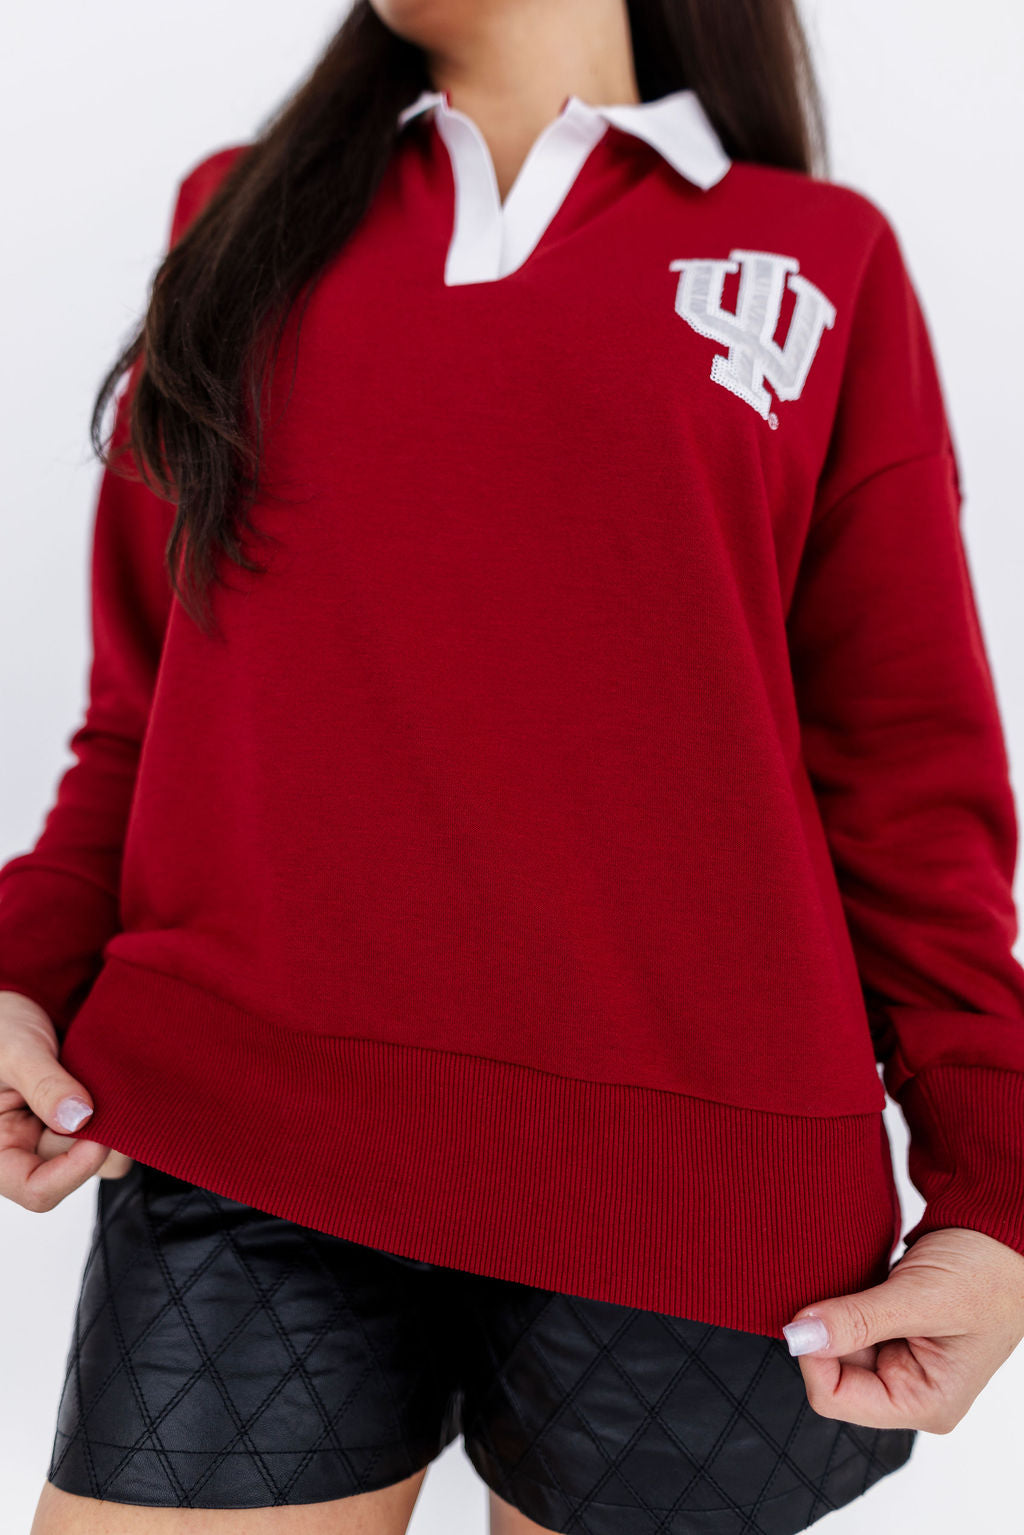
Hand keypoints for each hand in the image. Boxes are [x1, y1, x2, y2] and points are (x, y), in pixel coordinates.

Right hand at [0, 989, 133, 1209]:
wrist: (24, 1004)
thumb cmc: (4, 1026)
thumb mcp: (16, 1051)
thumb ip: (44, 1085)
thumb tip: (79, 1119)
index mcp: (0, 1148)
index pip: (37, 1189)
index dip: (73, 1170)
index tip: (99, 1136)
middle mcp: (29, 1152)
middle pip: (78, 1171)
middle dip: (96, 1134)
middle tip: (99, 1088)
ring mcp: (60, 1139)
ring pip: (105, 1157)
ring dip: (113, 1121)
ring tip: (99, 1078)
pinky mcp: (86, 1125)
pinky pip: (116, 1135)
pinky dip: (121, 1112)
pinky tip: (108, 1082)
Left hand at [782, 1227, 1023, 1432]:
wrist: (1003, 1238)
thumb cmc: (986, 1273)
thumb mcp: (922, 1297)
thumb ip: (859, 1320)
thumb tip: (799, 1334)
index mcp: (924, 1403)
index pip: (836, 1398)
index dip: (813, 1355)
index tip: (806, 1312)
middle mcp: (910, 1391)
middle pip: (833, 1373)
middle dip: (826, 1332)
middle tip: (840, 1288)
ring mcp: (901, 1363)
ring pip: (836, 1346)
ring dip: (835, 1314)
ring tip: (861, 1283)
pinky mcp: (893, 1335)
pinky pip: (849, 1326)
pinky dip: (844, 1304)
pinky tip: (860, 1282)